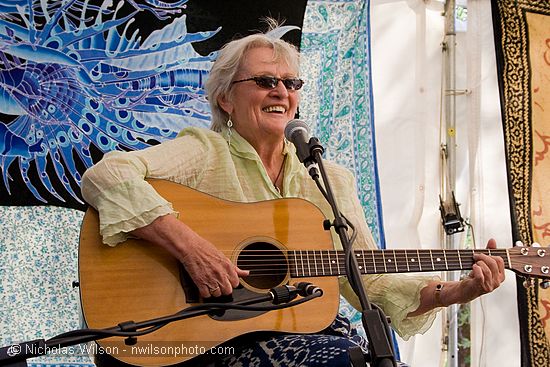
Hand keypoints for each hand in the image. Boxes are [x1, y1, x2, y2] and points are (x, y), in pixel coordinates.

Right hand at [132, 214, 248, 298]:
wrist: (191, 247)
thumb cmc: (205, 249)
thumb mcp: (224, 257)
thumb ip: (235, 268)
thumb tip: (246, 273)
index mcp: (228, 267)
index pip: (236, 284)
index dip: (231, 283)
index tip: (227, 281)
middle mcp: (220, 274)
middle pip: (228, 291)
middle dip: (224, 289)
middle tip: (218, 284)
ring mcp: (211, 279)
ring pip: (217, 294)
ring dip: (214, 291)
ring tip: (210, 284)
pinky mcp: (200, 282)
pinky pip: (206, 295)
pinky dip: (204, 293)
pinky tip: (203, 286)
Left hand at [457, 238, 504, 302]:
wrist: (464, 290)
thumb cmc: (474, 277)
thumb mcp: (483, 263)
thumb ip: (489, 251)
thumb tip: (492, 240)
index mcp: (500, 276)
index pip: (500, 260)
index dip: (489, 254)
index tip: (480, 254)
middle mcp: (497, 281)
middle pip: (493, 263)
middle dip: (482, 257)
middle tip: (475, 257)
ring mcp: (490, 285)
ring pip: (487, 269)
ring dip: (478, 263)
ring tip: (473, 264)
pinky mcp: (480, 287)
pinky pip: (481, 275)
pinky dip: (476, 269)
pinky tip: (473, 268)